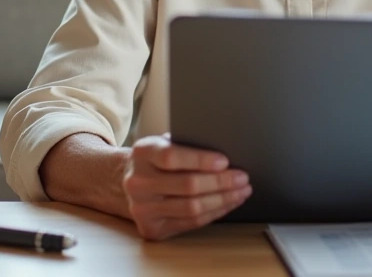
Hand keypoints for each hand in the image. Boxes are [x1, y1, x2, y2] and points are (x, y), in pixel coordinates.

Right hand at [122, 133, 251, 240]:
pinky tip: (227, 204)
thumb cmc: (156, 159)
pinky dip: (214, 213)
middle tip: (242, 178)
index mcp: (142, 153)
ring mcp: (142, 208)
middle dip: (220, 182)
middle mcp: (138, 182)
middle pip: (187, 185)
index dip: (200, 160)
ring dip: (222, 200)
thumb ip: (187, 144)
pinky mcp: (151, 228)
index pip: (171, 157)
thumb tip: (225, 148)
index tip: (225, 161)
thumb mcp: (165, 142)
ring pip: (191, 207)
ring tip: (241, 192)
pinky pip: (190, 222)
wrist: (129, 182)